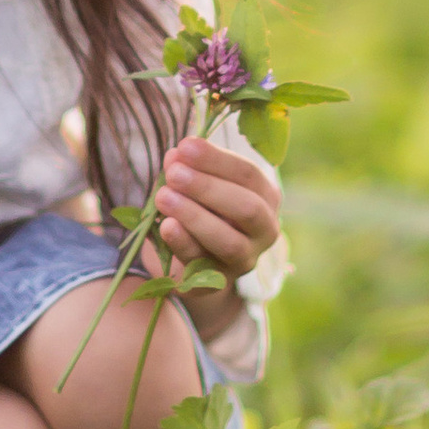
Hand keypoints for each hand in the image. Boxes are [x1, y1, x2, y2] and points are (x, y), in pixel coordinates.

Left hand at [145, 134, 281, 288]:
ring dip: (195, 216)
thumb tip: (175, 156)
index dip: (217, 160)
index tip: (186, 146)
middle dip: (208, 188)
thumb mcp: (196, 184)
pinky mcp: (220, 282)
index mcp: (265, 197)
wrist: (198, 259)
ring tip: (163, 196)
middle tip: (174, 173)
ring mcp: (245, 260)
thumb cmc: (203, 208)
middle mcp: (264, 230)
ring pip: (229, 242)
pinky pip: (204, 266)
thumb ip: (188, 169)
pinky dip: (184, 244)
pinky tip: (166, 226)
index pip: (248, 175)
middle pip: (247, 208)